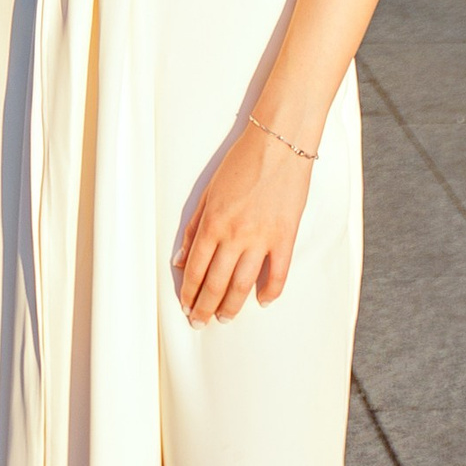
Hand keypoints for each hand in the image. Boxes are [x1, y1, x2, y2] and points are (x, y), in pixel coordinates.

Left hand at [173, 116, 312, 321]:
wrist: (278, 143)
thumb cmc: (242, 162)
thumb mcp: (208, 191)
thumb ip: (194, 227)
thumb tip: (180, 259)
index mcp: (212, 223)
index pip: (195, 269)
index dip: (189, 293)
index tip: (186, 306)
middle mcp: (235, 235)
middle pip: (216, 284)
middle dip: (205, 308)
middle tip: (200, 322)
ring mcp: (261, 238)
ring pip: (243, 286)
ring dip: (231, 306)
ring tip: (224, 318)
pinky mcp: (285, 237)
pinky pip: (277, 274)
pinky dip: (270, 292)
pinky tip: (262, 301)